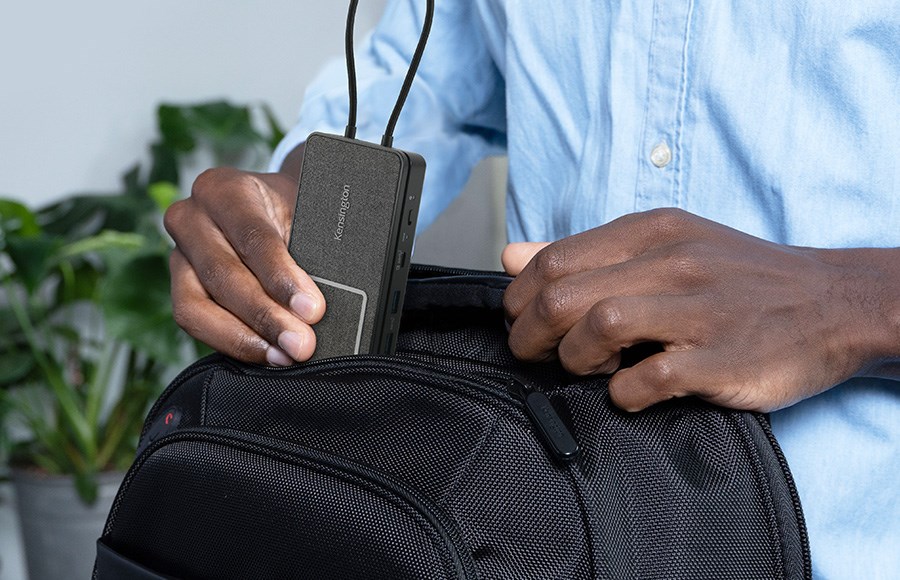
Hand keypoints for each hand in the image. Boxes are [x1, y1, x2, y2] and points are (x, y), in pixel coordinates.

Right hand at [164, 166, 324, 364]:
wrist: (278, 212)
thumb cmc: (295, 213)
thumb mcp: (307, 218)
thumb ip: (311, 253)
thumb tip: (317, 306)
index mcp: (224, 189)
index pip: (252, 236)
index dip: (282, 277)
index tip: (311, 309)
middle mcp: (191, 216)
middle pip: (223, 274)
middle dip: (266, 315)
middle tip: (301, 343)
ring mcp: (178, 253)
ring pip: (197, 305)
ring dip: (244, 336)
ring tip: (284, 354)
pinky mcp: (179, 286)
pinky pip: (194, 321)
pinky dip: (231, 342)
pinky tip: (266, 353)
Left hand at [502, 208, 897, 411]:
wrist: (833, 302)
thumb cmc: (738, 277)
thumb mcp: (665, 245)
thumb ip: (586, 252)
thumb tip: (512, 255)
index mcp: (651, 231)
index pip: (553, 259)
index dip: (520, 297)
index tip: (520, 321)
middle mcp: (672, 263)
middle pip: (564, 295)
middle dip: (530, 333)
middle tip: (534, 354)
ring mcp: (699, 310)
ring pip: (599, 326)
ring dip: (574, 358)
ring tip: (587, 368)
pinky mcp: (721, 359)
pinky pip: (648, 378)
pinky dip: (623, 392)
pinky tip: (629, 391)